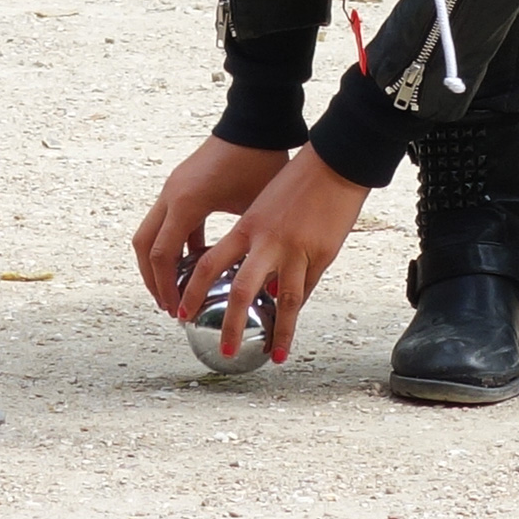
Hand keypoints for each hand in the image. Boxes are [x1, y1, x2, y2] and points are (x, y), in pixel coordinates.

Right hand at [133, 136, 290, 315]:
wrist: (257, 123)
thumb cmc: (261, 162)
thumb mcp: (255, 209)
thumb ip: (244, 242)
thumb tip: (259, 282)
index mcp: (186, 203)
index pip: (161, 255)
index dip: (166, 286)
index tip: (175, 309)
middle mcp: (171, 195)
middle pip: (144, 246)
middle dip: (153, 278)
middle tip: (168, 304)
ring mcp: (174, 189)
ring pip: (152, 233)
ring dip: (161, 262)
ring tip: (178, 288)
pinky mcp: (183, 186)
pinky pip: (170, 221)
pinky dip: (177, 244)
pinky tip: (197, 263)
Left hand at [177, 144, 369, 364]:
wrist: (335, 164)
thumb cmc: (297, 179)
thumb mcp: (264, 206)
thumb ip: (255, 241)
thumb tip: (260, 283)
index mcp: (248, 226)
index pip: (210, 266)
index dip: (193, 292)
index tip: (184, 314)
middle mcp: (269, 242)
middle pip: (242, 293)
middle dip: (230, 325)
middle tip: (225, 349)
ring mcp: (299, 250)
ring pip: (287, 301)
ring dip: (282, 332)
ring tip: (279, 354)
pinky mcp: (325, 254)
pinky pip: (310, 286)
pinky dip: (301, 304)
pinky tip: (297, 319)